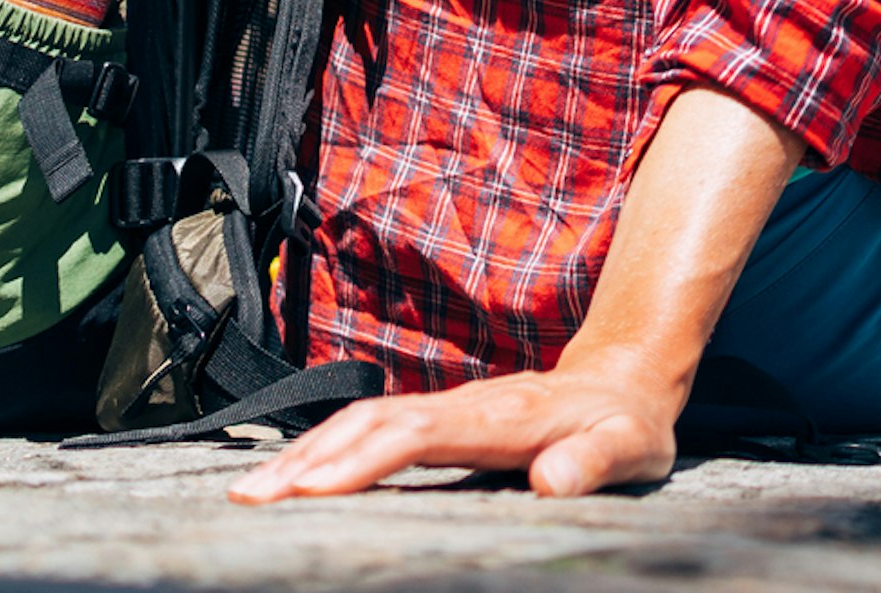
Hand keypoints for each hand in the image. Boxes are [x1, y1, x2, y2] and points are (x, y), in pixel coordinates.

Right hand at [234, 89, 796, 503]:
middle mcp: (464, 407)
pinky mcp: (439, 419)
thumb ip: (595, 462)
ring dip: (306, 453)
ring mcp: (447, 409)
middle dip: (309, 459)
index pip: (418, 434)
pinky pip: (370, 430)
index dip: (363, 460)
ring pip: (362, 422)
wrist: (624, 380)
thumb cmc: (626, 427)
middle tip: (250, 499)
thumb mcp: (630, 449)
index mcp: (501, 418)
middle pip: (372, 424)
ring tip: (251, 492)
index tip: (310, 489)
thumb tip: (553, 482)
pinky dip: (324, 450)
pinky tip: (291, 477)